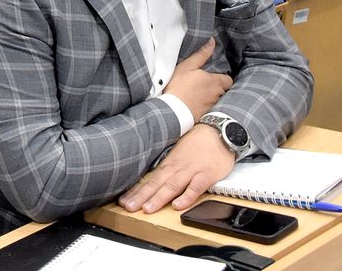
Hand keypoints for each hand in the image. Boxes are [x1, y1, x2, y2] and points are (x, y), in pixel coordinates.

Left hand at [120, 125, 235, 214]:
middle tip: (129, 207)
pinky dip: (187, 197)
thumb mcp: (178, 153)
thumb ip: (167, 166)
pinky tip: (178, 206)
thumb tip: (152, 179)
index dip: (136, 191)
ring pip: (173, 186)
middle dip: (142, 197)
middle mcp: (177, 167)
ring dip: (159, 198)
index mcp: (169, 163)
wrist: (218, 132)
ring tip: (147, 209)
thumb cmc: (198, 143)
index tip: (123, 201)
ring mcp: (191, 171)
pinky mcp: (206, 175)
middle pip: (157, 184)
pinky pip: (195, 187)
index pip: (149, 180)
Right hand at [166, 38, 232, 118]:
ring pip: (218, 100)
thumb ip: (201, 54)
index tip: (214, 77)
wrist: (173, 111)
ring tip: (200, 95)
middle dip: (218, 88)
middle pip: (224, 90)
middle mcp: (218, 95)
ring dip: (212, 98)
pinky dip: (207, 107)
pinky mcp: (207, 116)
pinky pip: (211, 110)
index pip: (228, 80)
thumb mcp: (187, 66)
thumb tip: (212, 42)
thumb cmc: (179, 87)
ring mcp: (213, 107)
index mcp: (215, 82)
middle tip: (206, 85)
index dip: (223, 78)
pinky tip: (197, 105)